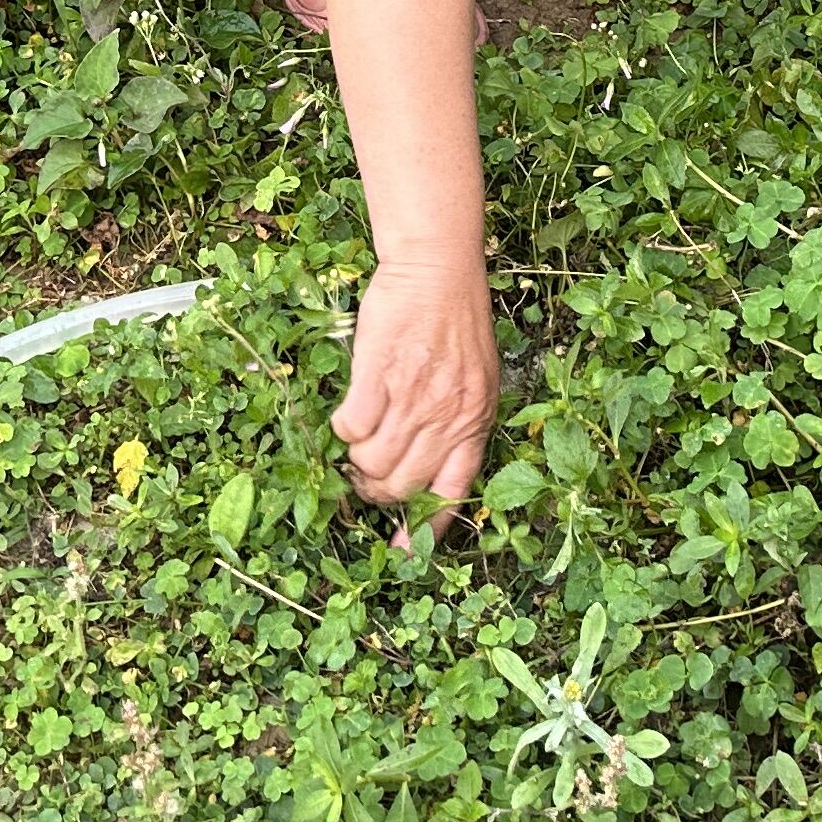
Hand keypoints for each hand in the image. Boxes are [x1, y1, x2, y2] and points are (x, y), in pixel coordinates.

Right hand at [330, 251, 495, 513]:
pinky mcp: (381, 374)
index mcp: (475, 422)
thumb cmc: (457, 322)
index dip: (424, 530)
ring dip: (357, 460)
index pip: (452, 494)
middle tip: (364, 475)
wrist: (438, 269)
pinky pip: (352, 426)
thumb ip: (459, 423)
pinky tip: (349, 413)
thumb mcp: (477, 379)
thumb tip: (430, 466)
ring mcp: (414, 397)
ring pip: (372, 461)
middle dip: (376, 491)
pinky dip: (344, 428)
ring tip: (356, 441)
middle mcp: (448, 417)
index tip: (402, 551)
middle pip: (402, 486)